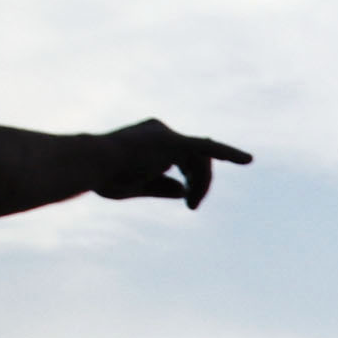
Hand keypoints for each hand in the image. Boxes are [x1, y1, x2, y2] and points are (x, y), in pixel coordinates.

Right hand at [91, 120, 251, 207]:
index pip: (181, 158)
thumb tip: (185, 192)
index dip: (191, 181)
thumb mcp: (136, 186)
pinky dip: (229, 153)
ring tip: (193, 205)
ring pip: (201, 161)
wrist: (90, 164)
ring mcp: (168, 134)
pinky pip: (207, 146)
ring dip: (202, 184)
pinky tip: (247, 160)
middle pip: (196, 158)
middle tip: (193, 207)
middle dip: (200, 183)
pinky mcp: (174, 141)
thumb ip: (162, 187)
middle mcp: (161, 131)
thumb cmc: (103, 175)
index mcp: (150, 139)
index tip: (189, 202)